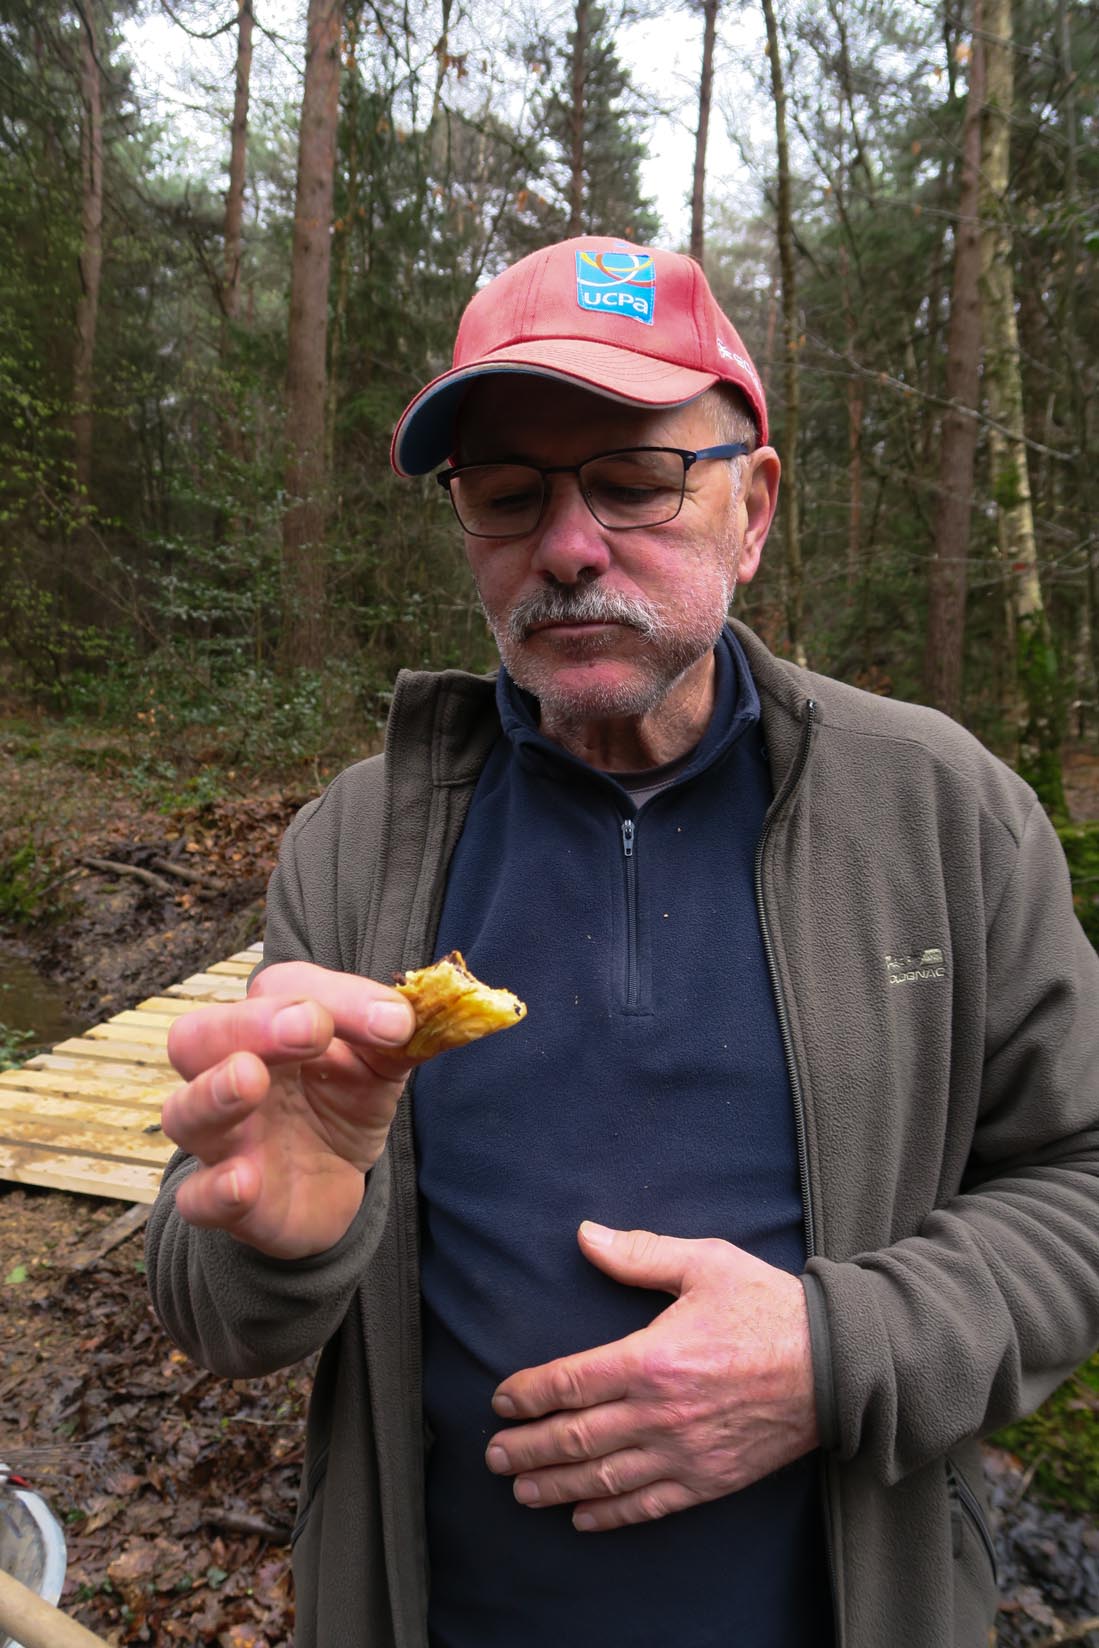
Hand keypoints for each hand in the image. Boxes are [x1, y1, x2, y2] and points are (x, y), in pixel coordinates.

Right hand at [160, 961, 416, 1259]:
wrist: (336, 1182)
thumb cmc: (344, 1100)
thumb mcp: (379, 1062)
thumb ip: (397, 1037)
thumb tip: (417, 1015)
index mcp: (268, 1026)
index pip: (280, 988)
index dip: (337, 996)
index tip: (394, 1021)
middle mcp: (230, 1073)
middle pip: (201, 1037)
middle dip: (251, 1026)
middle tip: (310, 1027)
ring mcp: (223, 1140)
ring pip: (184, 1112)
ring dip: (214, 1094)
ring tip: (250, 1080)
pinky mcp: (227, 1203)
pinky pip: (196, 1197)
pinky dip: (213, 1190)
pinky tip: (243, 1181)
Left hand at [485, 1222, 817, 1530]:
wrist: (836, 1366)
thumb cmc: (768, 1308)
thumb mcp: (705, 1263)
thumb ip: (640, 1253)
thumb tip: (585, 1235)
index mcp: (652, 1359)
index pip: (571, 1382)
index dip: (528, 1394)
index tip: (501, 1401)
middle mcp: (660, 1413)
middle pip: (576, 1437)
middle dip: (528, 1448)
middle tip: (495, 1455)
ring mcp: (684, 1453)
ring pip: (604, 1478)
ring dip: (556, 1485)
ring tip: (522, 1489)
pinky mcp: (710, 1479)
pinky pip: (649, 1505)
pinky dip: (611, 1515)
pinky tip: (582, 1517)